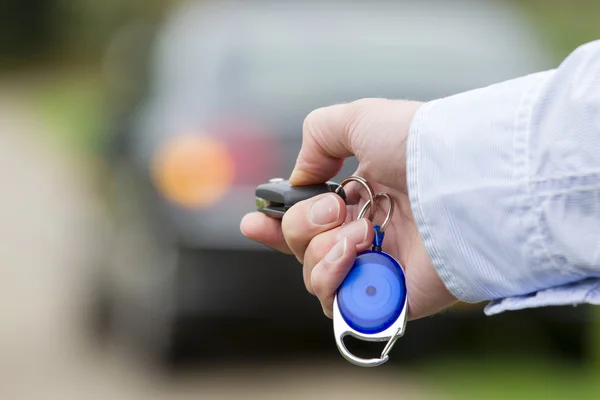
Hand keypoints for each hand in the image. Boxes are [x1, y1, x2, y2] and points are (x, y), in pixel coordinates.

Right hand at [240, 98, 457, 319]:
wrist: (460, 177)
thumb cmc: (416, 143)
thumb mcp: (358, 118)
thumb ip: (318, 137)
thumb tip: (300, 178)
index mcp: (357, 197)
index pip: (307, 220)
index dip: (276, 224)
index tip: (254, 221)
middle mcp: (366, 233)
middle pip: (301, 248)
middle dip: (301, 226)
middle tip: (335, 208)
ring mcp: (378, 267)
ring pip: (315, 277)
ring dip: (323, 252)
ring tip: (359, 233)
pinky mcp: (392, 298)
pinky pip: (341, 306)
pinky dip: (337, 281)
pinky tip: (357, 255)